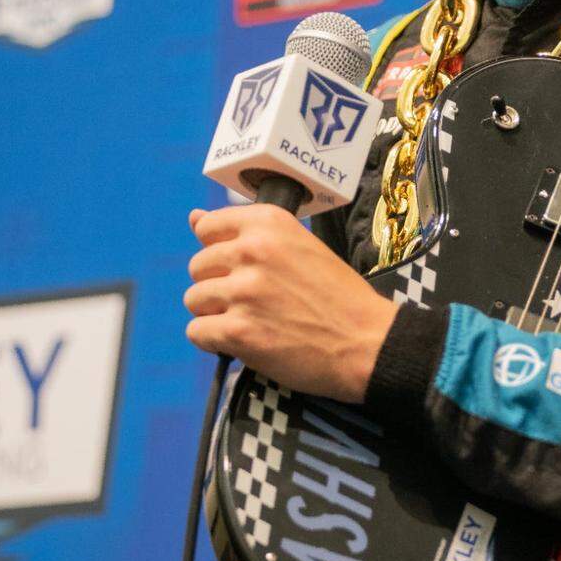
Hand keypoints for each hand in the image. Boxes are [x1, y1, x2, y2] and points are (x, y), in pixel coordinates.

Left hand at [184, 204, 397, 401]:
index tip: (240, 269)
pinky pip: (196, 332)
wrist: (367, 342)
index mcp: (269, 223)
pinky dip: (215, 341)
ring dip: (216, 315)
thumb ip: (247, 233)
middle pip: (198, 267)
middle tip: (254, 302)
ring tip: (252, 322)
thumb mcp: (299, 247)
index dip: (218, 252)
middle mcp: (252, 251)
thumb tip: (194, 217)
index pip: (207, 227)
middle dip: (218, 286)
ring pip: (194, 300)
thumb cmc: (338, 296)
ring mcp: (243, 291)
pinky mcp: (238, 331)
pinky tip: (244, 341)